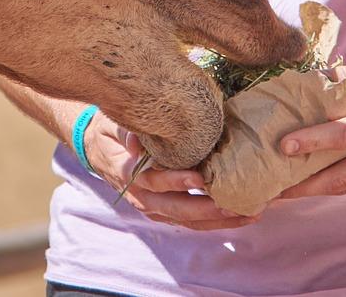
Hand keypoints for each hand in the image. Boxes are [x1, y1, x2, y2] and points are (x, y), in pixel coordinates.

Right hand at [79, 111, 260, 230]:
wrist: (97, 149)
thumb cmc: (110, 131)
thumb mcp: (113, 124)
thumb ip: (127, 130)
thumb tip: (137, 141)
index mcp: (128, 173)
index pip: (152, 181)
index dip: (174, 180)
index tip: (199, 177)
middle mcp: (141, 196)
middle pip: (175, 208)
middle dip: (205, 208)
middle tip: (233, 204)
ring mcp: (153, 207)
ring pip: (186, 220)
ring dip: (217, 220)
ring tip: (248, 214)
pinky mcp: (164, 211)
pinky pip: (191, 222)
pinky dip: (215, 222)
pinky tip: (241, 217)